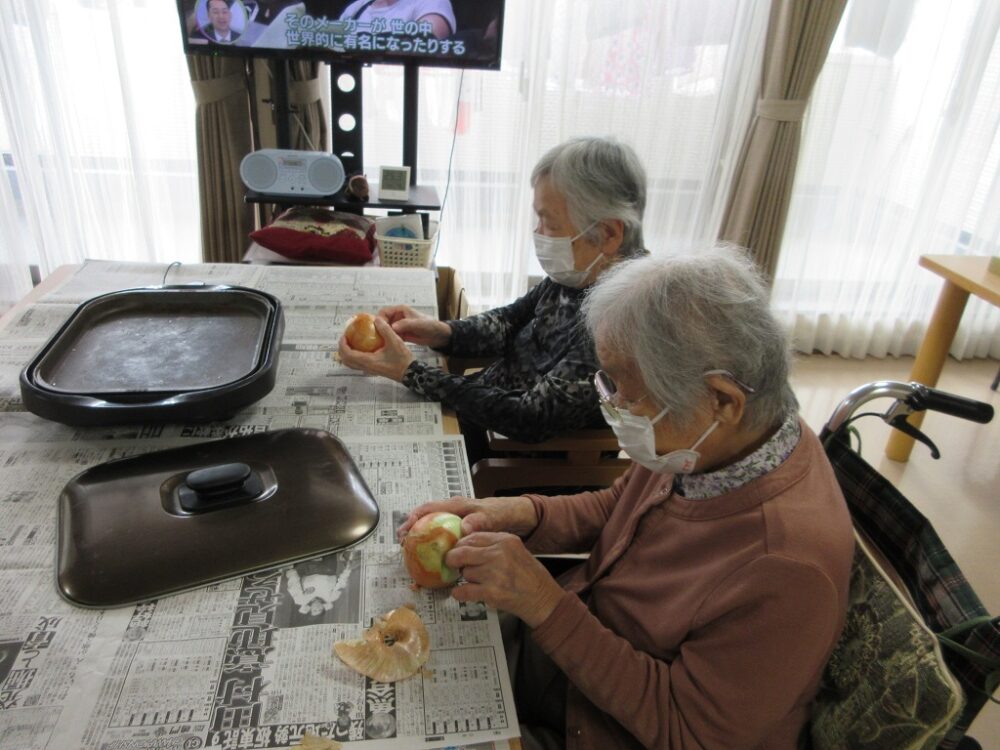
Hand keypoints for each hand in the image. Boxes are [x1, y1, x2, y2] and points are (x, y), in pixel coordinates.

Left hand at [338, 317, 413, 381]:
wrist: (409, 372)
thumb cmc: (402, 360)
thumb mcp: (395, 341)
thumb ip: (385, 330)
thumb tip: (377, 320)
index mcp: (368, 361)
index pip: (348, 354)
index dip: (343, 345)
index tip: (344, 335)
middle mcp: (366, 367)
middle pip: (346, 361)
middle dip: (343, 349)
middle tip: (346, 338)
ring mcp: (369, 369)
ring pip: (351, 364)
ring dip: (348, 353)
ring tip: (352, 342)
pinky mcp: (373, 369)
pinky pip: (358, 364)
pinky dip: (355, 356)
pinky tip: (362, 348)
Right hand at [378, 305, 451, 348]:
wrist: (439, 335)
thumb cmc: (431, 325)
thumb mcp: (418, 324)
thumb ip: (406, 324)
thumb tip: (393, 326)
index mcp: (401, 310)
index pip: (384, 311)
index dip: (379, 318)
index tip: (377, 327)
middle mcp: (398, 317)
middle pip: (383, 321)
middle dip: (379, 328)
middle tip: (376, 337)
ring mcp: (399, 326)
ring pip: (386, 330)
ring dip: (382, 335)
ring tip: (379, 342)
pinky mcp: (402, 334)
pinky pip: (391, 336)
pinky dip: (388, 340)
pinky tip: (386, 345)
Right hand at [395, 495, 537, 541]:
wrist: (518, 518)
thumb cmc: (504, 513)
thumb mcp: (494, 516)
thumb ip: (481, 520)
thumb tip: (464, 527)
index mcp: (457, 506)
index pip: (430, 508)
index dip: (414, 517)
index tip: (405, 529)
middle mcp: (453, 513)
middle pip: (426, 519)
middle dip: (412, 529)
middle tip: (402, 544)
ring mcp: (456, 523)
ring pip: (433, 529)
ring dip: (421, 539)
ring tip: (410, 553)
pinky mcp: (460, 533)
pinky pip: (443, 539)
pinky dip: (435, 547)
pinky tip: (432, 560)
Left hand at [445, 532, 564, 626]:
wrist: (542, 598)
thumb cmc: (528, 575)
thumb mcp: (515, 550)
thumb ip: (493, 545)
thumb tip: (463, 545)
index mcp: (505, 540)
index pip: (472, 537)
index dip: (460, 545)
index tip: (456, 551)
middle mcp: (499, 554)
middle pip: (462, 552)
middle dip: (453, 559)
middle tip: (452, 565)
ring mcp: (495, 574)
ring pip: (464, 572)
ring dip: (464, 578)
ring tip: (474, 581)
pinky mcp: (492, 593)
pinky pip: (464, 590)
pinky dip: (459, 593)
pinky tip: (461, 593)